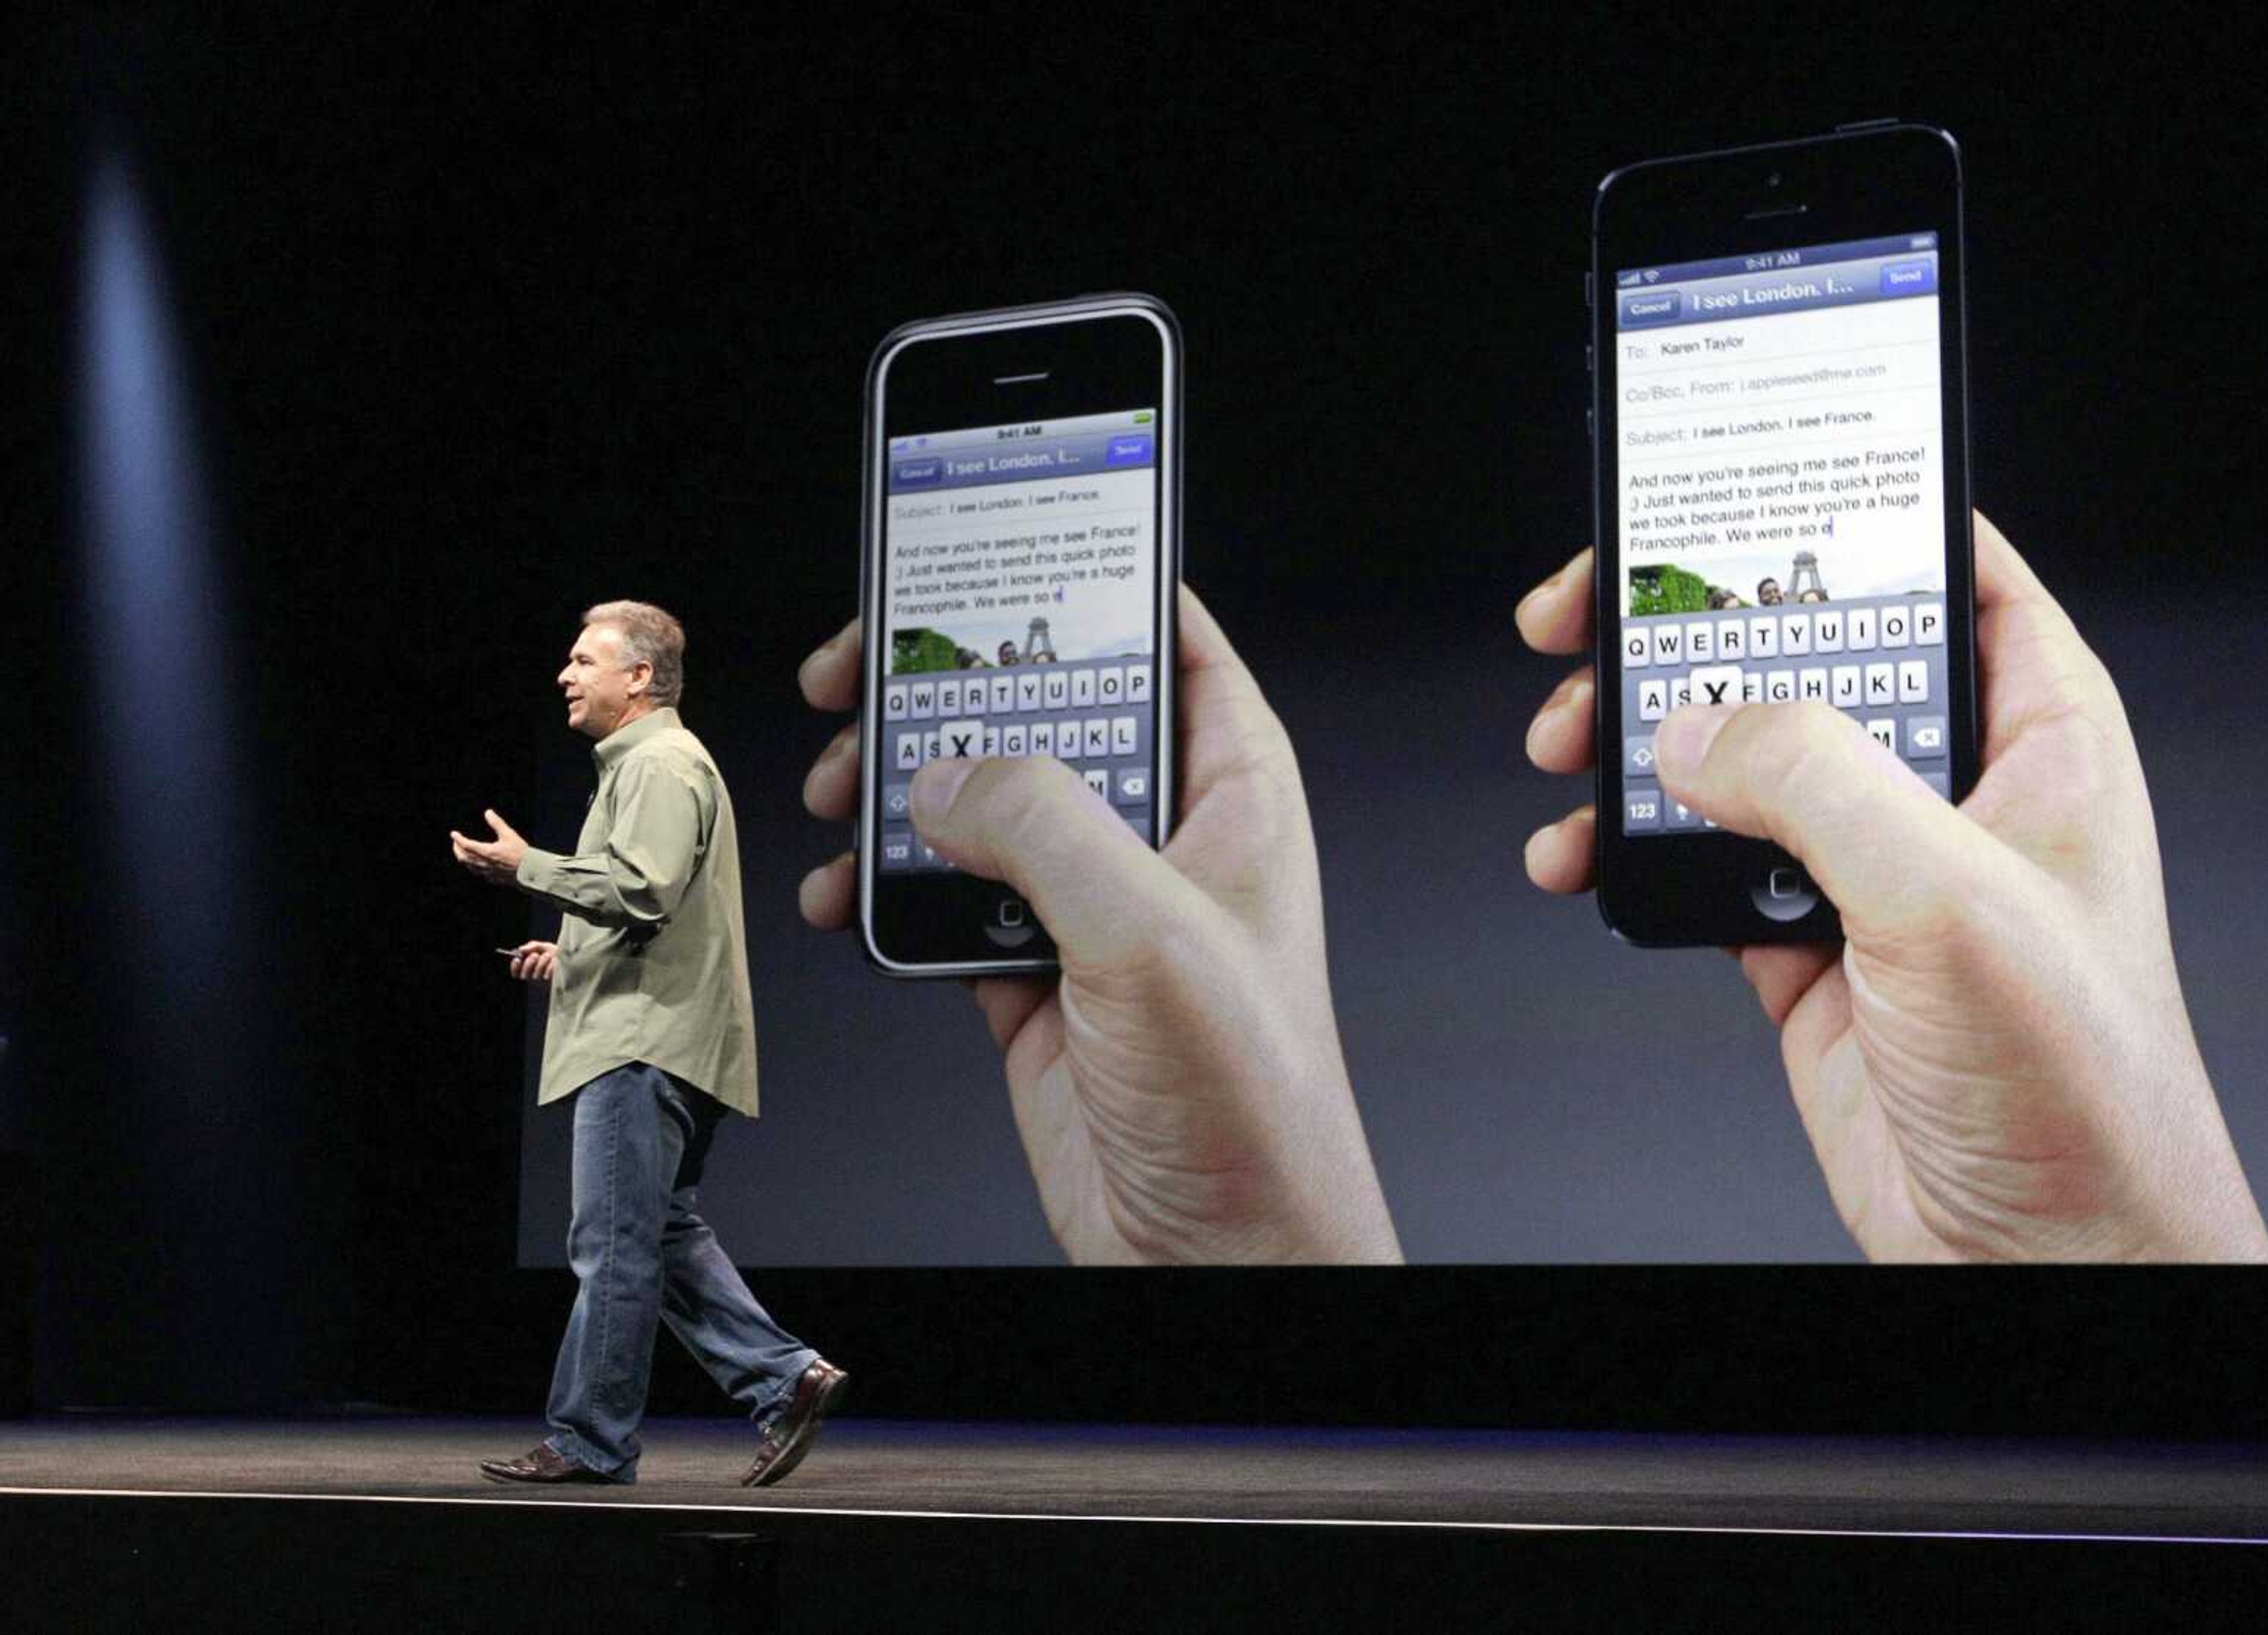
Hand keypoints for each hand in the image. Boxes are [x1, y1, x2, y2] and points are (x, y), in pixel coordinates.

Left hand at [451, 809, 528, 886]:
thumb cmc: (521, 853)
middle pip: (463, 857)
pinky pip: (477, 872)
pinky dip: (472, 865)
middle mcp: (483, 863)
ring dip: (463, 857)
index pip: (466, 845)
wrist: (529, 871)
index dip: (458, 839)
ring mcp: (487, 872)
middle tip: (456, 842)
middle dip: (457, 849)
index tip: (453, 834)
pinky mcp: (492, 878)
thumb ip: (497, 823)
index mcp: (486, 851)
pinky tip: (476, 863)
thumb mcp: (509, 834)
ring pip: (468, 866)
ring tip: (463, 852)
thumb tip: (488, 813)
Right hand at [507, 940, 556, 981]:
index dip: (514, 967)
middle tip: (535, 955)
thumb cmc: (556, 953)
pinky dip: (551, 964)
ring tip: (549, 956)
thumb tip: (520, 949)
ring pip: (536, 973)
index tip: (517, 959)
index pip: (516, 973)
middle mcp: (534, 977)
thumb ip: (532, 946)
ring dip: (542, 961)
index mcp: (529, 969)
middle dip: (528, 963)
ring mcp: (543, 982)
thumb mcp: (544, 947)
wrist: (572, 957)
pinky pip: (547, 973)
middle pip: (524, 974)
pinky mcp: (552, 983)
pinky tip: (556, 962)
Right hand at [797, 589, 1401, 1263]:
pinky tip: (850, 892)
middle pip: (1044, 712)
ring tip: (842, 787)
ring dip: (899, 791)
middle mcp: (1160, 834)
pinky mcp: (1031, 975)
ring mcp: (1092, 905)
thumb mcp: (1150, 932)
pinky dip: (884, 891)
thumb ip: (1043, 826)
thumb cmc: (1253, 1101)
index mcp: (1231, 788)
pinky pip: (942, 902)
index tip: (990, 560)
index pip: (1165, 638)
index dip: (1084, 585)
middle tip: (867, 675)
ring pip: (978, 805)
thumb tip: (948, 772)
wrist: (1218, 1250)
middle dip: (950, 691)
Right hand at [1517, 514, 2267, 1261]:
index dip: (1836, 521)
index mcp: (2037, 733)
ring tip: (1564, 745)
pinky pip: (1691, 864)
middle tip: (1588, 624)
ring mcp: (1868, 866)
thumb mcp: (1950, 899)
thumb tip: (1695, 726)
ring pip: (1728, 759)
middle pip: (1799, 655)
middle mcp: (1949, 785)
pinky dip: (1622, 851)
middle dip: (1684, 637)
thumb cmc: (2079, 1087)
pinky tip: (1579, 853)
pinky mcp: (1800, 942)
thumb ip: (1817, 782)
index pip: (1941, 571)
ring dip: (1633, 748)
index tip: (1725, 503)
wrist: (2038, 1257)